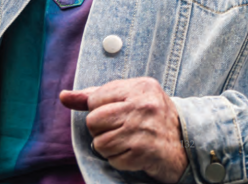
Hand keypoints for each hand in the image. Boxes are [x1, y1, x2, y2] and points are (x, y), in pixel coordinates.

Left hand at [60, 77, 187, 183]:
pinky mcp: (144, 153)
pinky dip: (119, 160)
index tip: (114, 114)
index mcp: (140, 86)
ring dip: (108, 148)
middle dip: (100, 130)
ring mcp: (144, 129)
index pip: (95, 99)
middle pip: (94, 121)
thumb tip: (63, 96)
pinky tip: (132, 153)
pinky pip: (113, 160)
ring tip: (123, 142)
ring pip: (100, 143)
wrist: (184, 142)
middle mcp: (143, 105)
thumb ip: (95, 95)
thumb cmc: (150, 116)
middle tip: (117, 130)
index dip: (98, 110)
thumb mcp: (129, 96)